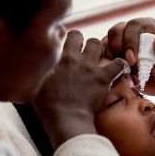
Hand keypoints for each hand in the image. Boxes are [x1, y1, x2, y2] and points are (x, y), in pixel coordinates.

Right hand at [33, 30, 128, 148]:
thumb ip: (38, 73)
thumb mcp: (35, 86)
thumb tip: (33, 69)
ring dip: (99, 50)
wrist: (65, 119)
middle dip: (84, 43)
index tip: (70, 47)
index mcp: (58, 59)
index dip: (69, 40)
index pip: (64, 36)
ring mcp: (90, 67)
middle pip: (82, 36)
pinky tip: (120, 70)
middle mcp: (74, 58)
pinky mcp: (103, 78)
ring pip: (98, 44)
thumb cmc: (48, 107)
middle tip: (85, 55)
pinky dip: (121, 65)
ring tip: (99, 60)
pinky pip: (118, 64)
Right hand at [102, 17, 154, 101]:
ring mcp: (121, 44)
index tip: (133, 60)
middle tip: (128, 68)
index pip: (133, 26)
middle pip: (115, 33)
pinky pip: (103, 58)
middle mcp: (132, 32)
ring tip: (129, 75)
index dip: (130, 41)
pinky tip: (123, 78)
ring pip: (106, 45)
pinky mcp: (114, 56)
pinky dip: (109, 68)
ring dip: (113, 61)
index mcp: (148, 27)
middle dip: (118, 50)